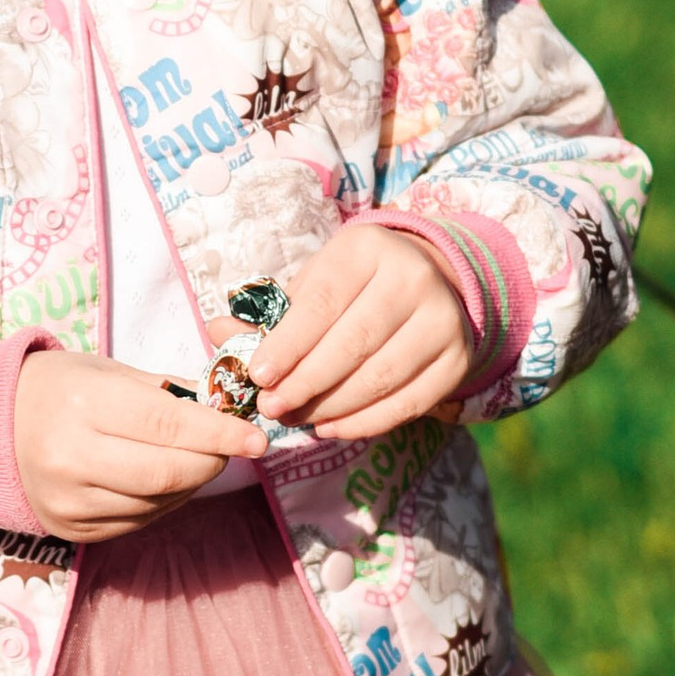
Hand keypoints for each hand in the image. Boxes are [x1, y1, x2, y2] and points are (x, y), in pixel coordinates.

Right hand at [11, 349, 264, 541]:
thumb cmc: (58, 388)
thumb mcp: (108, 371)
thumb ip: (170, 393)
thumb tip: (229, 411)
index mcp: (84, 403)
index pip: (169, 426)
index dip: (220, 435)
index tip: (256, 438)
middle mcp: (72, 456)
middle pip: (168, 473)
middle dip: (211, 462)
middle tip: (230, 449)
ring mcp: (69, 500)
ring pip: (157, 503)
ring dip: (190, 484)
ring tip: (193, 459)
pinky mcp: (71, 529)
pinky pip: (137, 522)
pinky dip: (163, 502)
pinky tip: (162, 481)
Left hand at [236, 224, 476, 441]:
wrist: (430, 281)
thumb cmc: (354, 286)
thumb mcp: (314, 284)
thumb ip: (268, 314)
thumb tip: (217, 333)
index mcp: (367, 249)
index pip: (322, 303)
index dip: (287, 345)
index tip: (258, 377)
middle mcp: (413, 278)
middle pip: (352, 344)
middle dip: (305, 383)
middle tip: (272, 407)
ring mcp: (443, 320)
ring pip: (380, 378)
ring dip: (330, 408)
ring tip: (297, 418)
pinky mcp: (457, 360)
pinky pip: (408, 403)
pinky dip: (365, 423)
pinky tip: (332, 426)